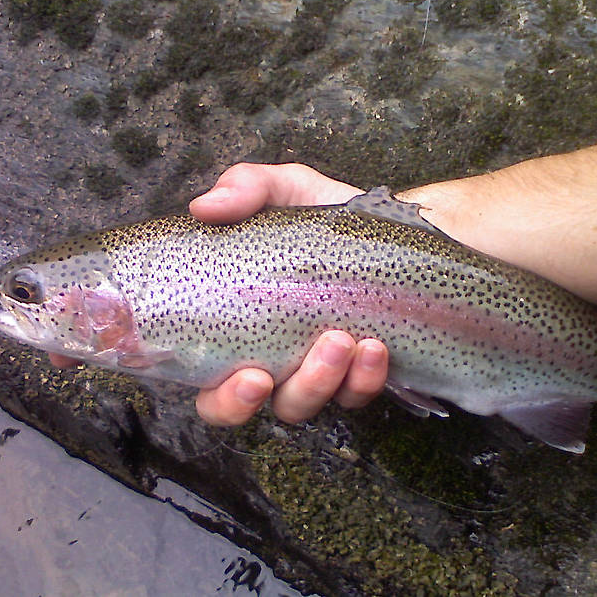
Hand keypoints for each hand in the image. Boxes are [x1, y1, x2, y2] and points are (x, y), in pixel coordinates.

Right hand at [189, 163, 388, 425]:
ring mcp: (314, 372)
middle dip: (251, 401)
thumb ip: (246, 188)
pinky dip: (365, 378)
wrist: (392, 225)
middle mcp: (269, 357)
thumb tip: (204, 207)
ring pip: (301, 404)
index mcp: (237, 324)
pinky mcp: (358, 375)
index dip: (218, 395)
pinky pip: (356, 395)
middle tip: (267, 375)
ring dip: (317, 382)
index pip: (209, 381)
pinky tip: (374, 349)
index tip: (246, 376)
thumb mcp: (286, 189)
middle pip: (241, 408)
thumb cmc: (326, 213)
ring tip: (340, 340)